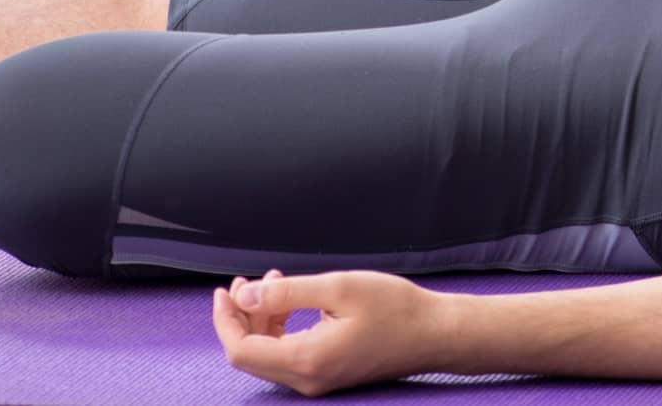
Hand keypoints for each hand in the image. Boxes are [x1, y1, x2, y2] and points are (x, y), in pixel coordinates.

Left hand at [213, 268, 454, 395]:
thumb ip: (287, 294)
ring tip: (275, 283)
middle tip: (249, 281)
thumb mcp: (339, 288)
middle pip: (250, 354)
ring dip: (262, 320)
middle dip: (242, 317)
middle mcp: (306, 380)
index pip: (241, 349)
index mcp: (305, 360)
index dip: (226, 319)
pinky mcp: (327, 375)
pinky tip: (293, 304)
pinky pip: (288, 356)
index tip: (226, 289)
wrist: (436, 334)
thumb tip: (244, 296)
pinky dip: (280, 329)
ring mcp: (317, 381)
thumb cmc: (394, 307)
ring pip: (268, 355)